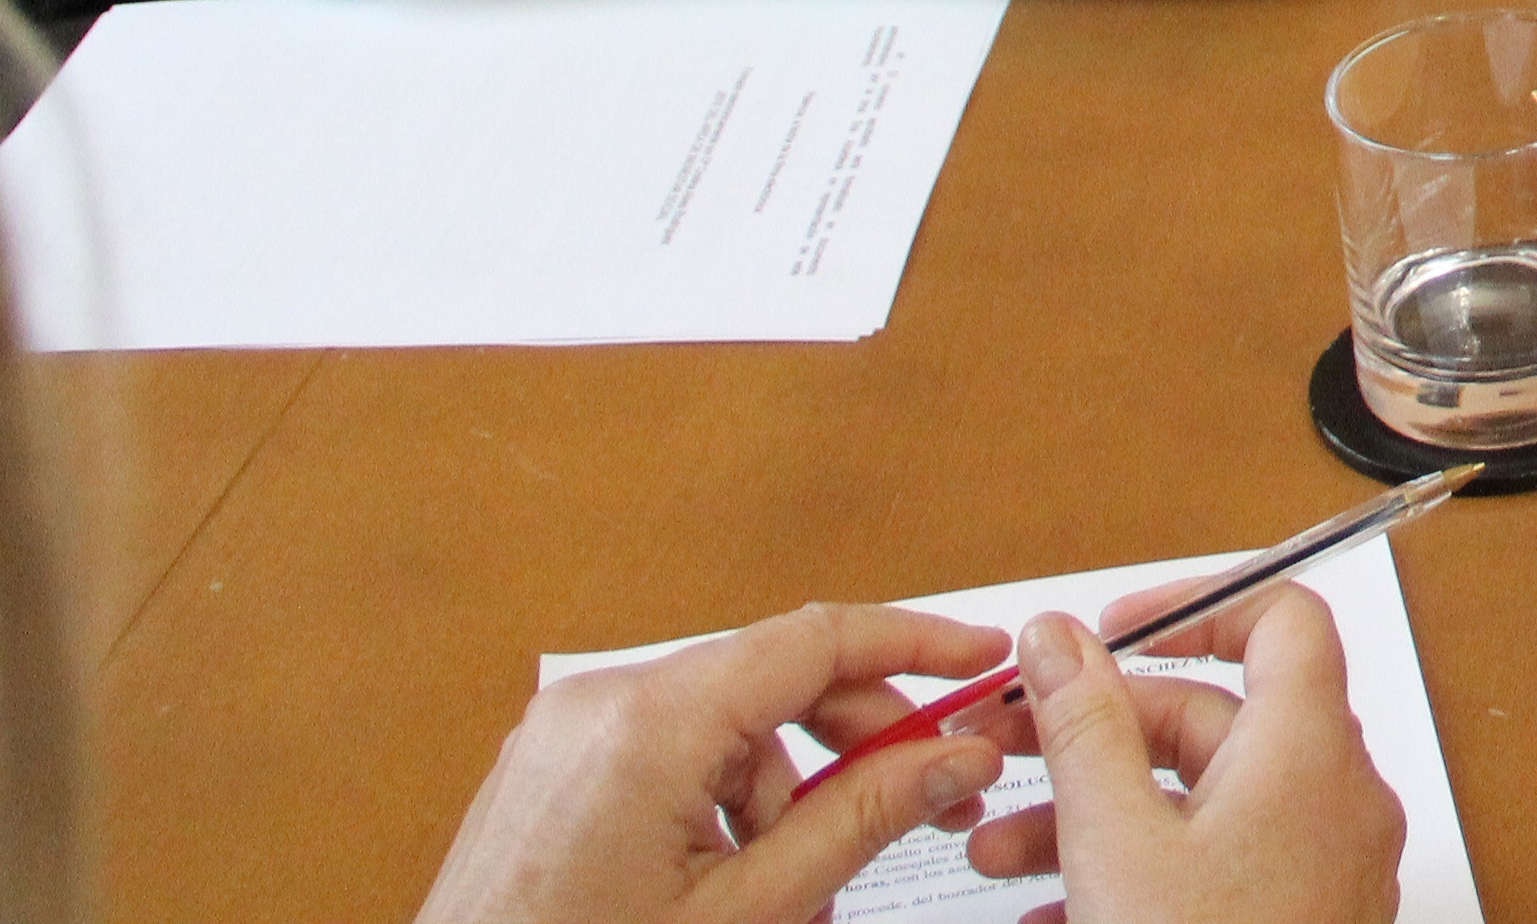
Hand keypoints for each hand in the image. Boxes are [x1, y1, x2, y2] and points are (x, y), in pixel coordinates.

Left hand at [410, 602, 1008, 923]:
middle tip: (926, 797)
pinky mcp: (552, 763)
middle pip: (774, 676)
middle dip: (856, 737)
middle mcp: (601, 701)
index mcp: (649, 721)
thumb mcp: (746, 912)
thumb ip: (861, 820)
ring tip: (799, 884)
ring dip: (786, 786)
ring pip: (725, 721)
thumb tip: (958, 756)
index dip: (916, 642)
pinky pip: (669, 747)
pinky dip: (722, 796)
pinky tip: (732, 877)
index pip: (818, 639)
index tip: (985, 658)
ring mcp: (566, 729)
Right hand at [955, 593, 1404, 923]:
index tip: (1105, 634)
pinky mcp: (1297, 921)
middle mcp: (1334, 799)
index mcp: (1308, 750)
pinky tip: (1054, 911)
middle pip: (1217, 718)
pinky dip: (1139, 868)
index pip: (1280, 617)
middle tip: (1011, 750)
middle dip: (1100, 734)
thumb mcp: (1115, 841)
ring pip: (1202, 803)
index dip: (1193, 607)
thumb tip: (1058, 639)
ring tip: (1000, 851)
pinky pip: (1218, 866)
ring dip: (1097, 812)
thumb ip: (1083, 725)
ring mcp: (1323, 867)